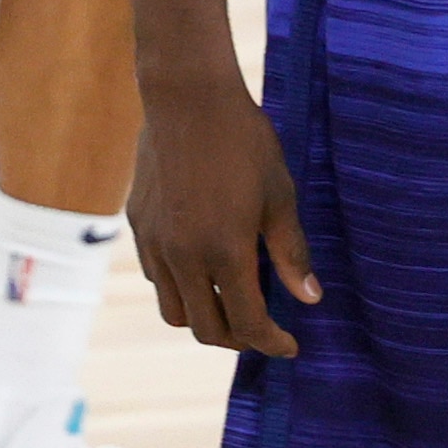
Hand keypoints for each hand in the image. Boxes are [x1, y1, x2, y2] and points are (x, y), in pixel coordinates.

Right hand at [128, 76, 319, 356]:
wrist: (188, 100)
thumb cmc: (245, 143)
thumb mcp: (280, 196)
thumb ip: (292, 252)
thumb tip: (310, 299)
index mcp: (224, 252)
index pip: (246, 322)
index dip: (271, 342)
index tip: (290, 346)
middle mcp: (182, 258)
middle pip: (206, 328)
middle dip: (239, 339)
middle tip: (264, 331)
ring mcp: (154, 244)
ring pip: (175, 310)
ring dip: (205, 319)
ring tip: (234, 306)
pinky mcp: (138, 227)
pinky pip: (157, 278)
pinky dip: (182, 289)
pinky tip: (205, 269)